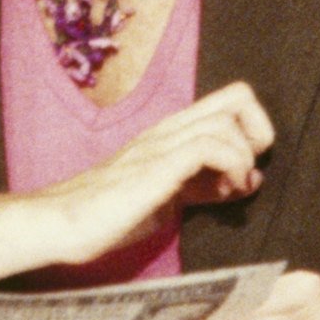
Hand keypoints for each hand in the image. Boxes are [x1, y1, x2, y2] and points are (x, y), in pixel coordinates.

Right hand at [36, 79, 272, 267]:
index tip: (244, 172)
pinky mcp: (156, 166)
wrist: (60, 223)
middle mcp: (169, 129)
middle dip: (260, 133)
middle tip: (247, 173)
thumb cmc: (108, 214)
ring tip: (232, 188)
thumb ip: (207, 184)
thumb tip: (249, 181)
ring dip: (243, 157)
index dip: (252, 130)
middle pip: (239, 95)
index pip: (231, 101)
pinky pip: (210, 146)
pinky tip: (223, 192)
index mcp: (171, 132)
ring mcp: (161, 144)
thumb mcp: (170, 196)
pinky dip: (230, 166)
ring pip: (227, 121)